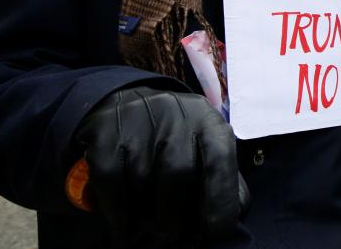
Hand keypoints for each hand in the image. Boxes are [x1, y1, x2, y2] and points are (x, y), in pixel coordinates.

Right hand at [74, 86, 248, 242]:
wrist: (132, 106)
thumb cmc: (179, 141)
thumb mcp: (209, 152)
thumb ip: (226, 184)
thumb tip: (234, 218)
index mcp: (208, 122)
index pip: (219, 161)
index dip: (219, 201)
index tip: (214, 232)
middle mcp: (176, 115)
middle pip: (179, 174)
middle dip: (176, 217)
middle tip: (172, 235)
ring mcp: (139, 120)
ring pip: (143, 181)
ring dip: (145, 214)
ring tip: (148, 222)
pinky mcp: (106, 132)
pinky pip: (111, 183)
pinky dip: (118, 212)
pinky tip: (123, 223)